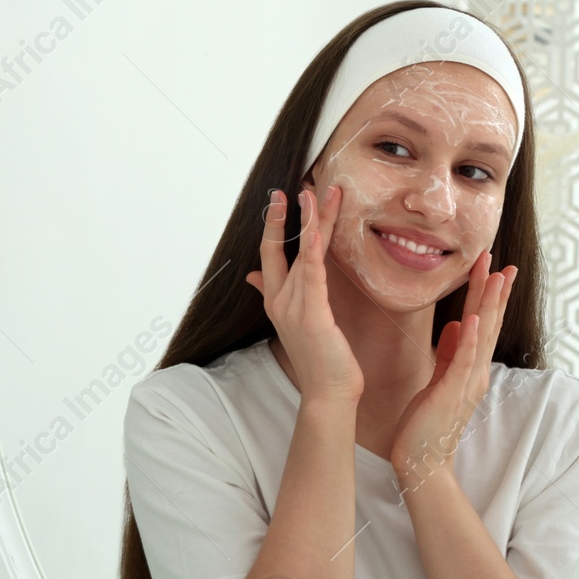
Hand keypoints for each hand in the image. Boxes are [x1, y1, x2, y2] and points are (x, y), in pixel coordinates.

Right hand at [245, 184, 363, 403]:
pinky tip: (317, 227)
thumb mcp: (296, 323)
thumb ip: (276, 295)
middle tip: (293, 186)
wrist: (326, 392)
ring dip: (310, 220)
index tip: (282, 199)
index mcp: (276, 301)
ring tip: (317, 192)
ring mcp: (294, 306)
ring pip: (301, 253)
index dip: (275, 225)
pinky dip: (314, 248)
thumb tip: (252, 276)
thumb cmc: (319, 360)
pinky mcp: (313, 313)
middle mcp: (279, 300)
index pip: (271, 254)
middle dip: (284, 215)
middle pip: (279, 248)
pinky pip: (313, 273)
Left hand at [389, 250, 516, 488]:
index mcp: (471, 369)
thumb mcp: (438, 380)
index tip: (494, 268)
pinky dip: (470, 339)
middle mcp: (475, 373)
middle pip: (489, 325)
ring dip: (489, 306)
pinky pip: (464, 362)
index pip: (483, 325)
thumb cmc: (426, 424)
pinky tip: (473, 318)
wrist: (422, 461)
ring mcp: (467, 383)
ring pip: (483, 337)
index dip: (489, 296)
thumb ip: (450, 354)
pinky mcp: (452, 393)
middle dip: (496, 292)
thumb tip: (458, 324)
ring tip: (496, 277)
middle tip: (504, 262)